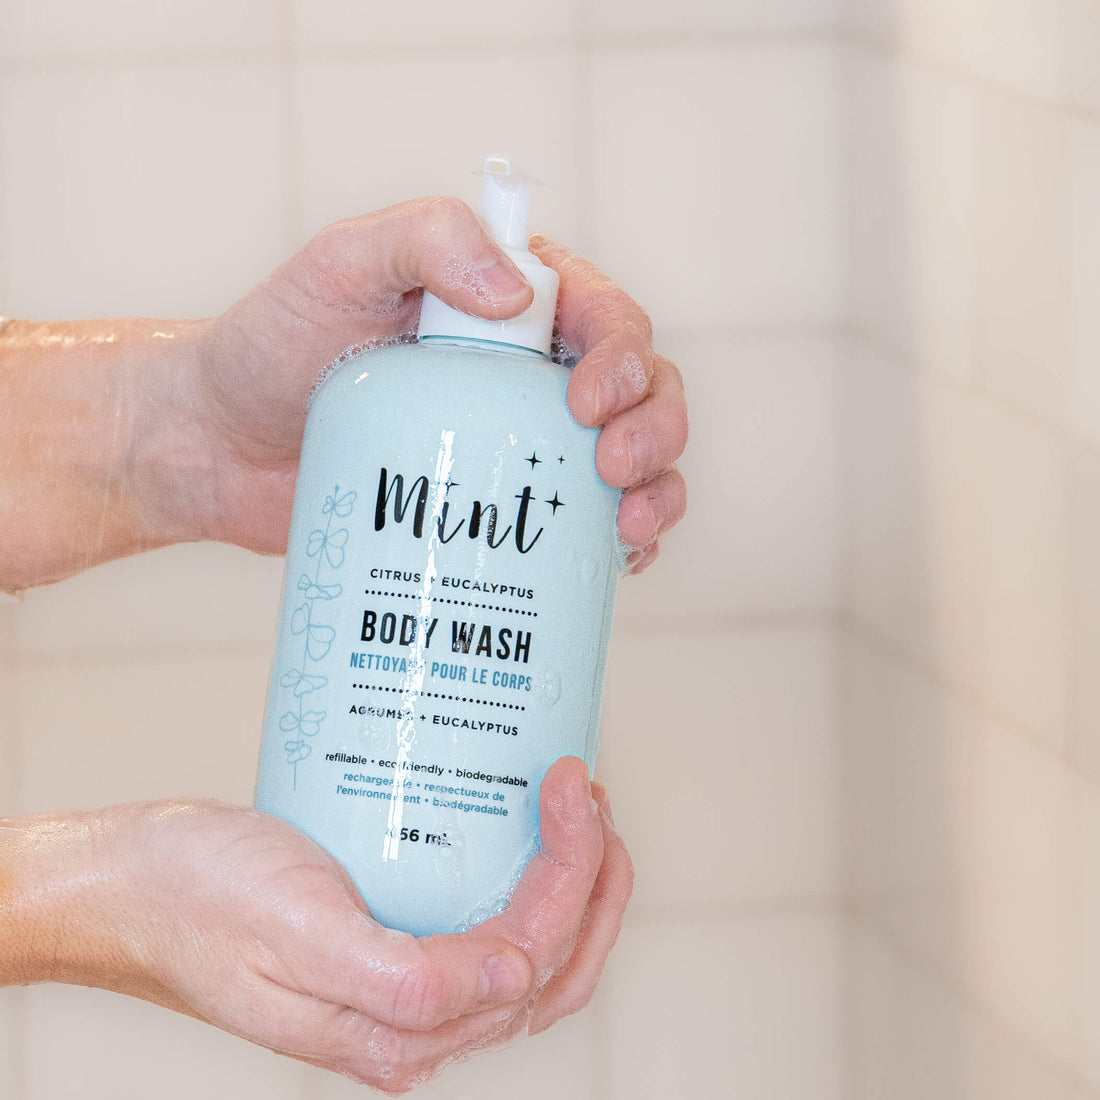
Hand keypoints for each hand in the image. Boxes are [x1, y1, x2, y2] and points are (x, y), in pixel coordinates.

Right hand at [0, 758, 629, 1092]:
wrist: (128, 885)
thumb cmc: (197, 899)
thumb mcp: (296, 932)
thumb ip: (404, 980)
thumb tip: (514, 984)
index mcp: (396, 1028)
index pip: (530, 959)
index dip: (572, 871)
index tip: (567, 781)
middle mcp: (411, 1018)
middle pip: (548, 965)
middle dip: (591, 879)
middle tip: (584, 789)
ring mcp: (402, 983)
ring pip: (526, 950)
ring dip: (571, 882)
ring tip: (574, 803)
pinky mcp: (387, 942)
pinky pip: (481, 922)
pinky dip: (524, 878)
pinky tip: (521, 824)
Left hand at [185, 198, 686, 572]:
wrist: (219, 444)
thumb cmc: (272, 344)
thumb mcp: (339, 263)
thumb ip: (425, 239)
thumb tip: (517, 291)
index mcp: (511, 302)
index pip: (604, 316)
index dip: (623, 356)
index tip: (587, 402)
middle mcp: (528, 371)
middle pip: (640, 390)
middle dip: (652, 427)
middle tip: (615, 468)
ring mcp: (519, 444)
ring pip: (630, 459)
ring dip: (656, 488)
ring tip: (631, 527)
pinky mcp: (498, 508)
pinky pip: (583, 523)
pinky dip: (619, 542)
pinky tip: (621, 559)